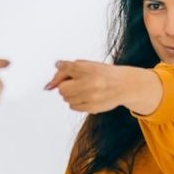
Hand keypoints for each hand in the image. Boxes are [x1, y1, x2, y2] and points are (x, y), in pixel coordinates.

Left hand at [45, 60, 161, 114]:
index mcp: (88, 70)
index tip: (51, 84)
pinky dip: (76, 102)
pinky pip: (73, 107)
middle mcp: (90, 84)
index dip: (58, 77)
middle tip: (75, 83)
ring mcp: (92, 98)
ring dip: (70, 95)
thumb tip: (49, 83)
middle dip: (65, 86)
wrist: (124, 85)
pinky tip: (86, 97)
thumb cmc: (103, 73)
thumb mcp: (86, 65)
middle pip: (62, 90)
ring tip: (82, 89)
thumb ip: (67, 69)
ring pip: (67, 99)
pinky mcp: (93, 108)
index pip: (64, 72)